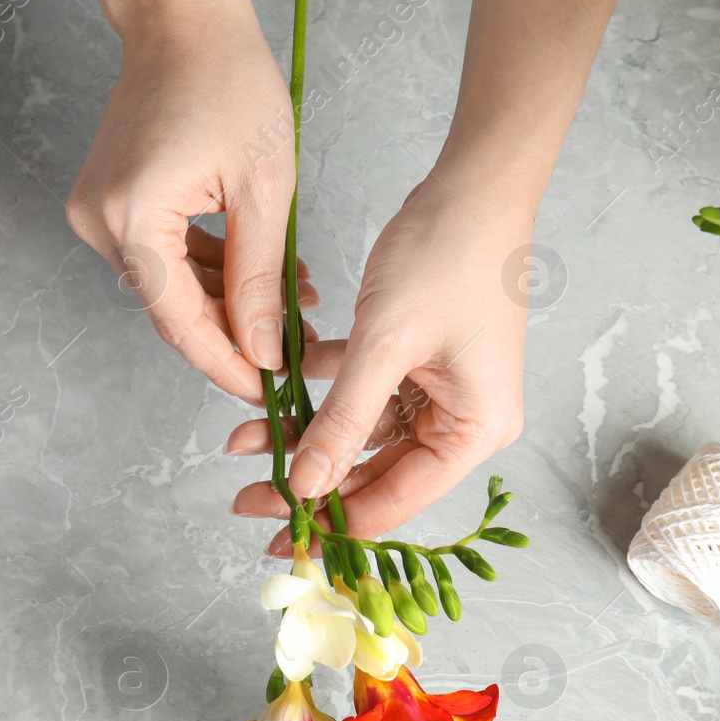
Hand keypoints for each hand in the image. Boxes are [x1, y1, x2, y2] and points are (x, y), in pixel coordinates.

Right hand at [67, 0, 296, 403]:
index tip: (268, 390)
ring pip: (173, 288)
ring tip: (293, 305)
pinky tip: (260, 275)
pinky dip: (211, 272)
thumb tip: (261, 349)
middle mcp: (101, 223)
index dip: (228, 365)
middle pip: (174, 310)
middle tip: (293, 352)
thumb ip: (261, 279)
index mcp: (131, 219)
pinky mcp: (112, 204)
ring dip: (231, 302)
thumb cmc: (225, 79)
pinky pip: (164, 258)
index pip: (182, 323)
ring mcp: (100, 214)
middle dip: (237, 335)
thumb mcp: (264, 189)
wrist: (184, 22)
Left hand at [227, 178, 529, 551]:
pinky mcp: (418, 362)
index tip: (279, 537)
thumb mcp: (385, 345)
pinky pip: (360, 393)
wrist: (472, 183)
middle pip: (376, 474)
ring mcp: (440, 392)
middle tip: (247, 497)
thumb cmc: (449, 256)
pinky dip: (317, 391)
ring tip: (245, 440)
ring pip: (360, 434)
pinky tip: (270, 391)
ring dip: (304, 433)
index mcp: (475, 432)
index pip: (398, 501)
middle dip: (310, 481)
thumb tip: (305, 486)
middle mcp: (463, 422)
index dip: (336, 524)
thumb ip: (341, 421)